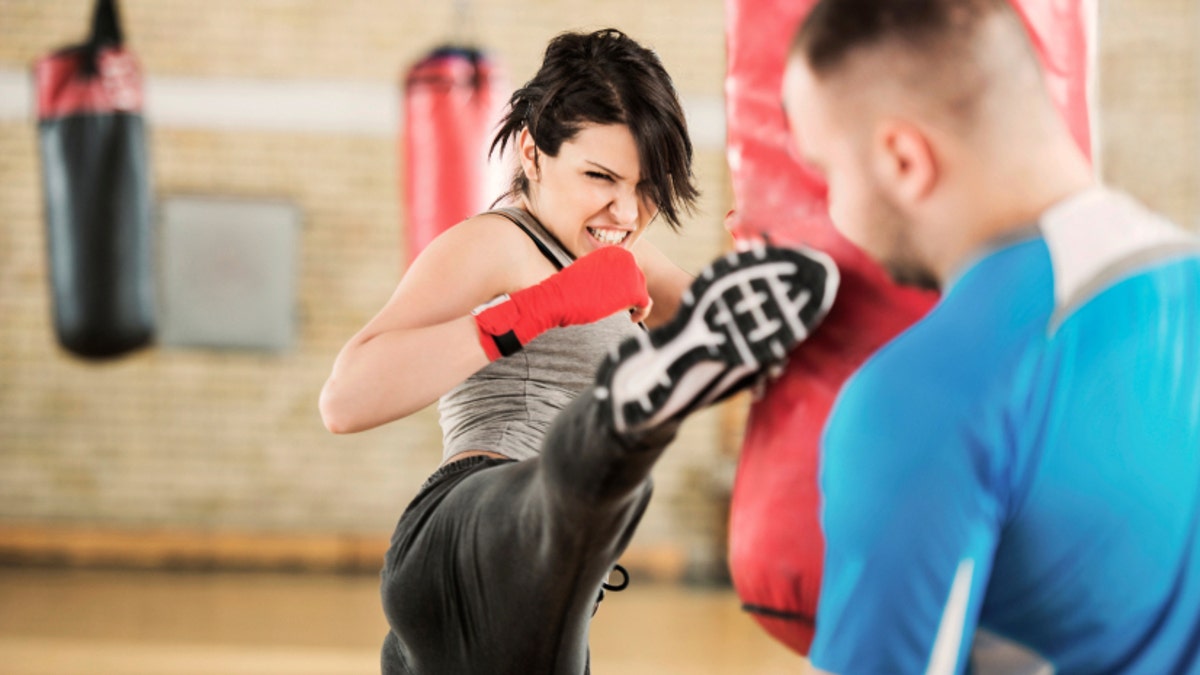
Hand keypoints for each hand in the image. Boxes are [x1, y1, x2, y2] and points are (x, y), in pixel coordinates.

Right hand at [473, 246, 649, 359]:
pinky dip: (642, 312)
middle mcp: (624, 256)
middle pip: (638, 279)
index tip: (616, 298)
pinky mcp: (632, 290)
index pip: (629, 269)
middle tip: (619, 308)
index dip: (625, 285)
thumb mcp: (588, 277)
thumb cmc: (566, 292)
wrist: (555, 299)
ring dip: (634, 303)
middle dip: (630, 294)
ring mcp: (629, 272)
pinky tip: (632, 319)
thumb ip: (605, 277)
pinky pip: (646, 303)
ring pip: (642, 290)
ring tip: (623, 314)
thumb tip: (617, 289)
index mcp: (612, 250)